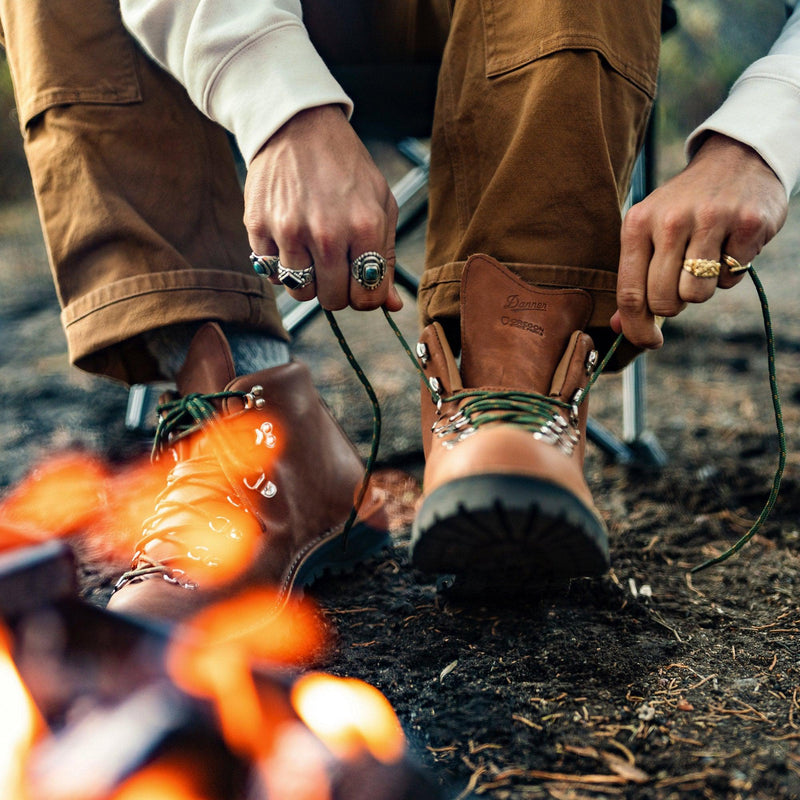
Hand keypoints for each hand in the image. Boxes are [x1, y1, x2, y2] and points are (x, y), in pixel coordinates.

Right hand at [244, 105, 401, 311]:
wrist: (297, 124)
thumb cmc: (346, 167)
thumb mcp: (380, 204)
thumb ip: (387, 257)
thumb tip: (391, 306)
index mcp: (365, 227)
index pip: (367, 297)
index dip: (364, 296)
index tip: (358, 282)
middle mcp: (326, 233)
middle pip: (333, 300)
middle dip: (337, 290)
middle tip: (335, 264)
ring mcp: (289, 231)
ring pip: (300, 292)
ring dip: (308, 280)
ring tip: (311, 252)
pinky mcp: (258, 227)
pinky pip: (271, 273)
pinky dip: (281, 265)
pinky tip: (289, 240)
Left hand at [611, 134, 787, 347]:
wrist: (736, 159)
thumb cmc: (683, 207)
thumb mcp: (649, 231)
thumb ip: (633, 278)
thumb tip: (620, 327)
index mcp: (637, 223)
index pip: (630, 293)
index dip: (637, 328)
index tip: (648, 342)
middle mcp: (670, 221)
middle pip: (664, 301)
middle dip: (672, 307)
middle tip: (679, 287)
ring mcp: (711, 220)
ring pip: (697, 295)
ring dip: (701, 290)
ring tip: (704, 261)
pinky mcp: (748, 224)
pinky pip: (731, 279)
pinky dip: (730, 273)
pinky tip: (728, 246)